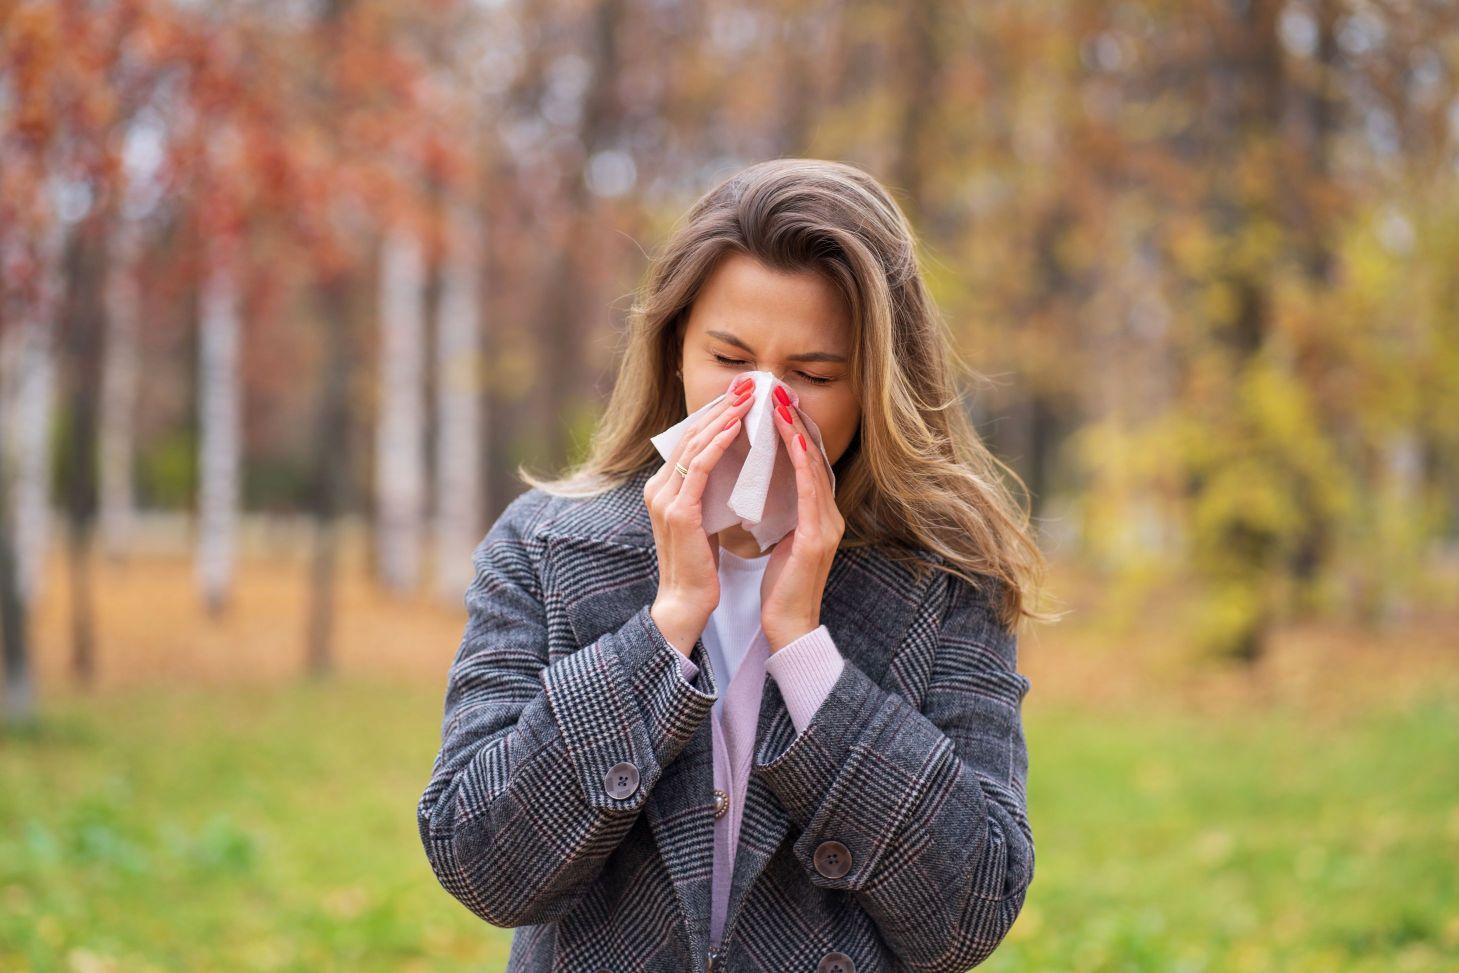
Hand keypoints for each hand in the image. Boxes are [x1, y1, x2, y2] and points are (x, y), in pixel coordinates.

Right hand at [645, 373, 756, 655]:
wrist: (687, 602)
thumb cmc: (701, 566)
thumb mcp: (704, 520)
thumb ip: (708, 493)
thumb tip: (732, 467)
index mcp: (663, 489)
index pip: (689, 442)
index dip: (713, 416)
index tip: (738, 396)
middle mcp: (658, 488)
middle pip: (689, 436)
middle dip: (718, 409)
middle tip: (744, 386)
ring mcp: (665, 499)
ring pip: (694, 445)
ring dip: (721, 418)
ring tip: (744, 398)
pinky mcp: (679, 511)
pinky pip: (699, 467)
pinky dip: (718, 443)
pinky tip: (735, 427)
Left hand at [760, 382, 844, 651]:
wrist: (787, 627)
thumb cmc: (778, 585)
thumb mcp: (779, 539)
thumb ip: (779, 511)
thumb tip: (761, 482)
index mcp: (818, 516)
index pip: (808, 464)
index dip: (795, 432)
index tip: (778, 404)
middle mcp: (828, 516)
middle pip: (815, 459)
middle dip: (798, 424)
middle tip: (780, 393)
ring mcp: (826, 527)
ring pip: (815, 470)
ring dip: (799, 436)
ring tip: (783, 407)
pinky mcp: (815, 541)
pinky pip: (810, 495)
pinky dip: (803, 467)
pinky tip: (794, 445)